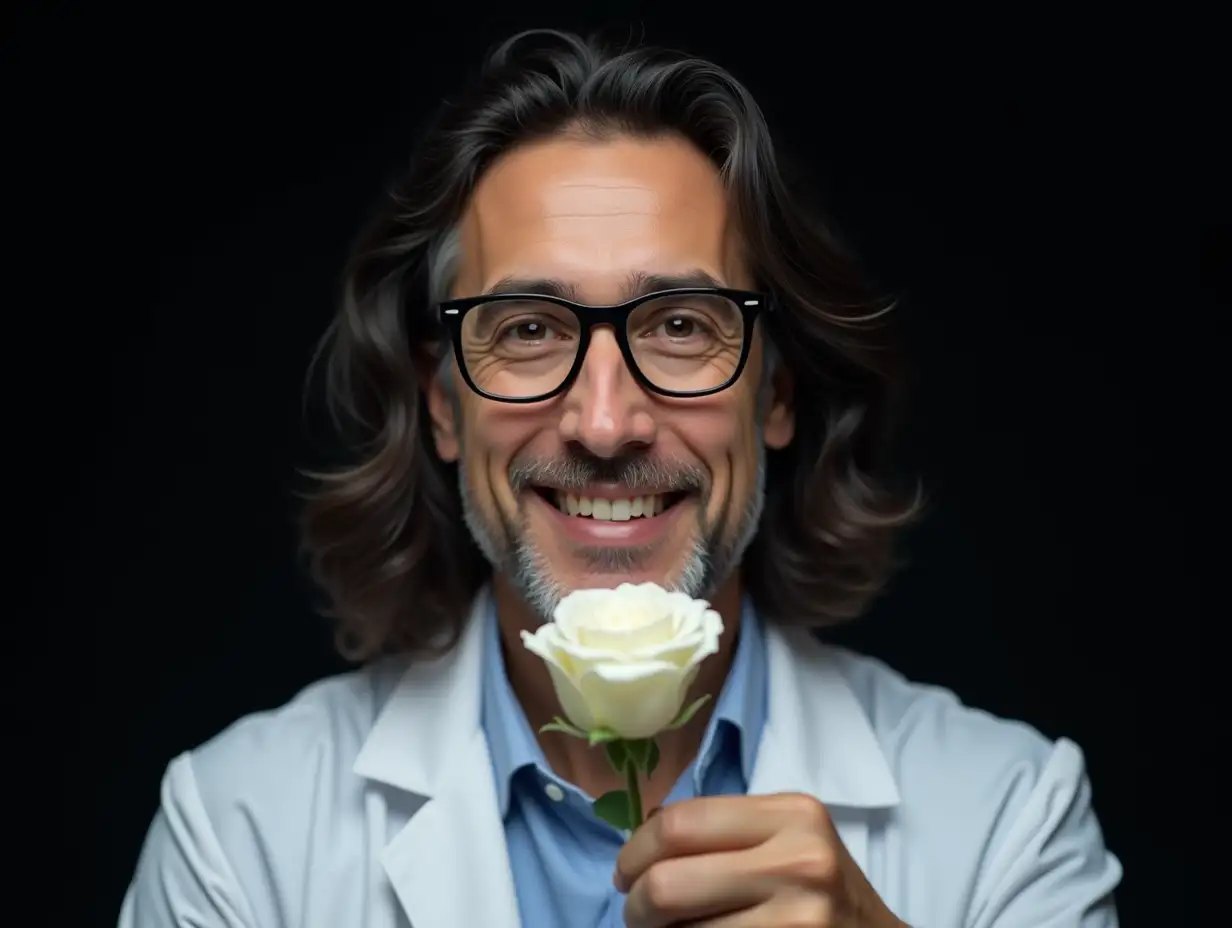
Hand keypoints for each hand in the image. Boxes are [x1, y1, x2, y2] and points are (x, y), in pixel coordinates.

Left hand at [614, 794, 905, 927]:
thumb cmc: (820, 888)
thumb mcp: (785, 838)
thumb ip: (723, 830)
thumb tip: (642, 834)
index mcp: (792, 814)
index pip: (679, 824)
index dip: (635, 851)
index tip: (626, 871)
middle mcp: (800, 862)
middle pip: (668, 883)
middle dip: (636, 903)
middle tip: (637, 912)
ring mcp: (800, 919)